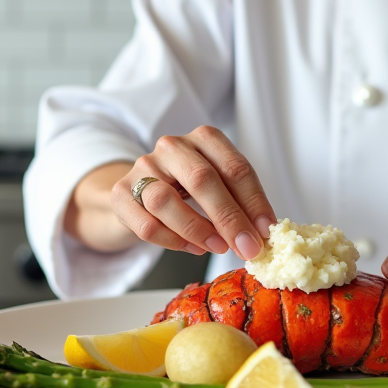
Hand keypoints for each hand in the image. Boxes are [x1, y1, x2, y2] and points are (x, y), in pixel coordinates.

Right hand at [66, 126, 274, 260]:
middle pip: (202, 179)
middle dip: (229, 218)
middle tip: (247, 247)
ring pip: (166, 200)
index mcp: (205, 138)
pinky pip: (146, 223)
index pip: (235, 167)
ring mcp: (143, 167)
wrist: (140, 193)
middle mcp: (172, 147)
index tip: (266, 231)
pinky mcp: (121, 193)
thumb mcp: (219, 187)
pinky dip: (172, 241)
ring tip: (218, 247)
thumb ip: (240, 204)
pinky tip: (192, 248)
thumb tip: (262, 234)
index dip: (254, 202)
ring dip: (197, 229)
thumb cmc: (188, 190)